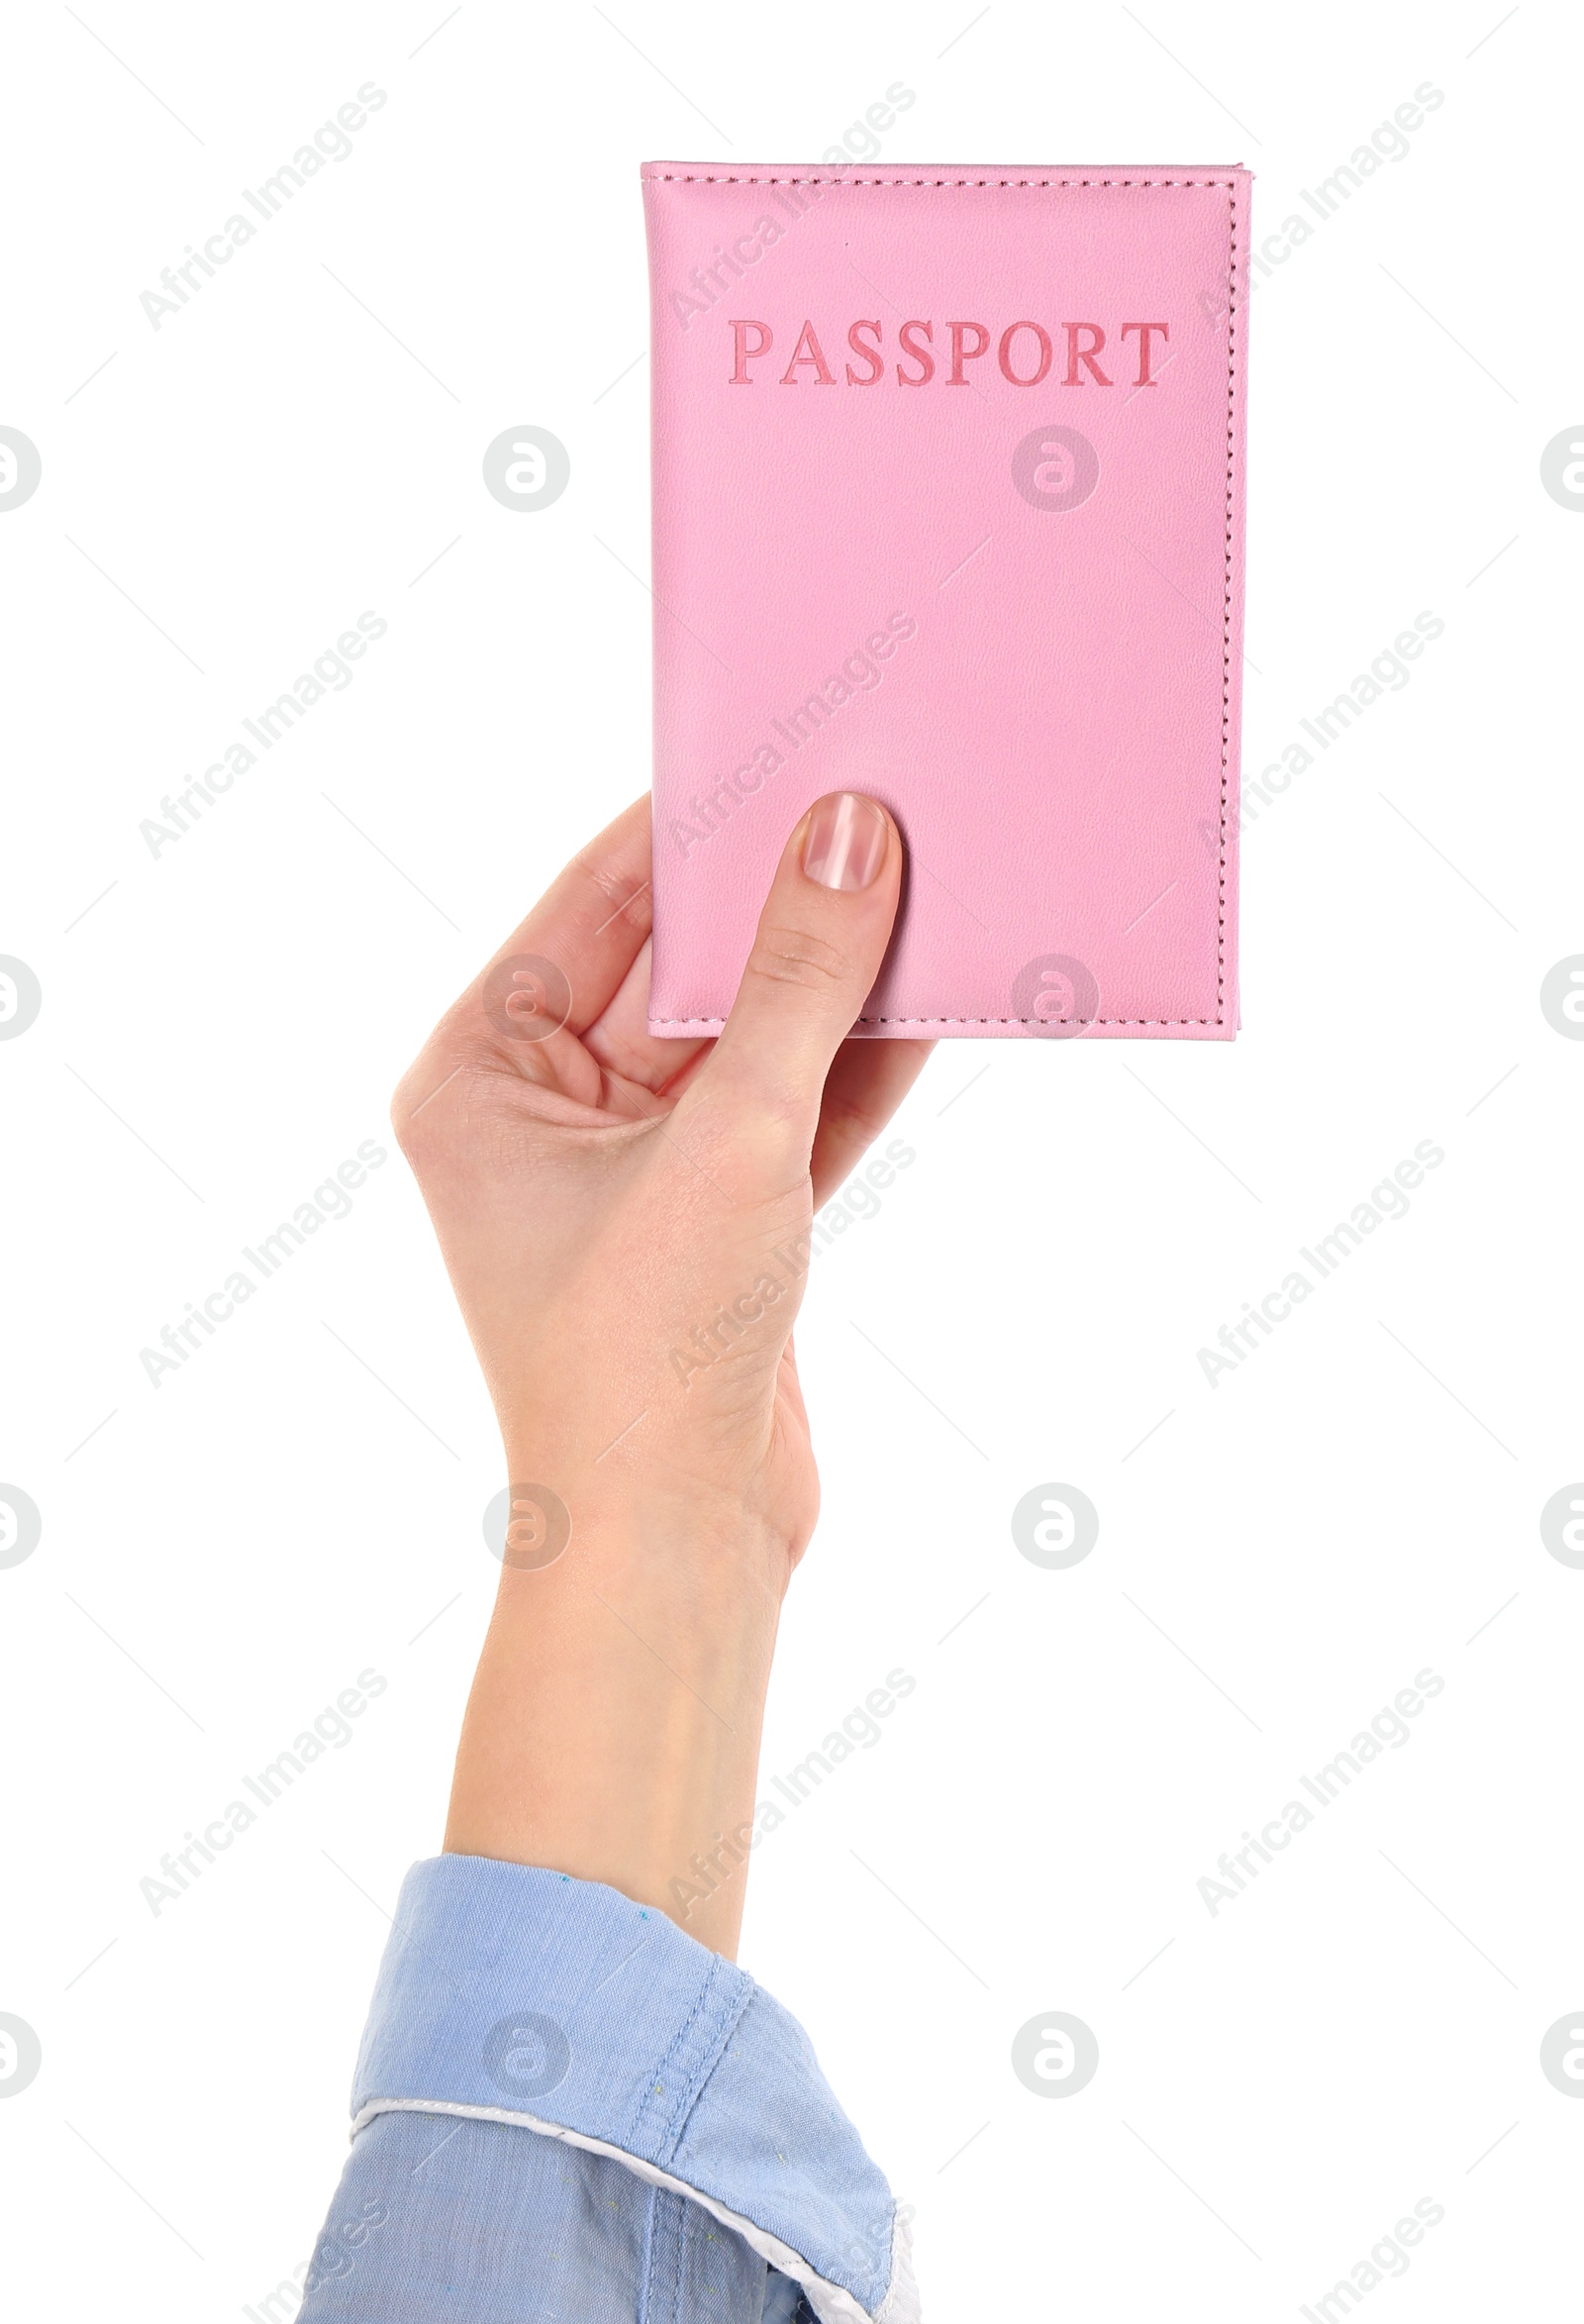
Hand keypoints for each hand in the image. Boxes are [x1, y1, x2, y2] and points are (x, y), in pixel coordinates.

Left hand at [393, 791, 925, 1949]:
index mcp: (481, 1076)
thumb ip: (792, 981)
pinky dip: (854, 1067)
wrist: (676, 1548)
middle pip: (677, 966)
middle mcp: (543, 1113)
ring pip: (747, 1039)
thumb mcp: (730, 1136)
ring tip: (932, 881)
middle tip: (881, 802)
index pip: (594, 904)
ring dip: (832, 981)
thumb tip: (849, 835)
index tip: (789, 749)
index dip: (696, 827)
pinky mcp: (716, 1225)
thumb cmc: (648, 1352)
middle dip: (780, 901)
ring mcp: (634, 1172)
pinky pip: (789, 1112)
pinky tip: (935, 997)